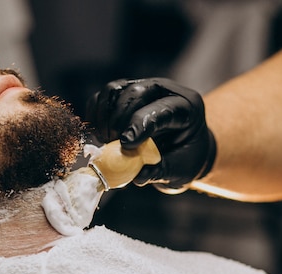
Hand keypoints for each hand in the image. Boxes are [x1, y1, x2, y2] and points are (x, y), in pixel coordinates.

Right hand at [85, 78, 215, 192]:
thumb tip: (138, 176)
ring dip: (103, 116)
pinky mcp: (122, 94)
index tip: (126, 144)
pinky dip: (94, 115)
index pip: (161, 109)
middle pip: (134, 92)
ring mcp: (141, 89)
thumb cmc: (183, 158)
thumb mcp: (179, 170)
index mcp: (186, 107)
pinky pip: (100, 98)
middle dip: (118, 120)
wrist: (181, 147)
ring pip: (113, 91)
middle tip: (112, 144)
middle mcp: (163, 91)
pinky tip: (99, 135)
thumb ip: (160, 171)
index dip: (140, 124)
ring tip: (105, 140)